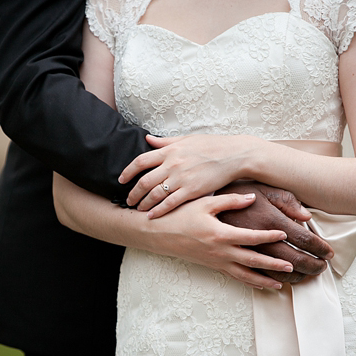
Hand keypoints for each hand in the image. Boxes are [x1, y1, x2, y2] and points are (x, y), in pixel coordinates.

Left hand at [119, 134, 252, 217]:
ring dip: (143, 203)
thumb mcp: (186, 139)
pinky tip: (152, 216)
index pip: (140, 161)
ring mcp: (181, 178)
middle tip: (127, 200)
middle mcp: (172, 164)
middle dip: (133, 193)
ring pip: (154, 194)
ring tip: (138, 209)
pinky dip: (158, 210)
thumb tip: (147, 139)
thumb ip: (165, 141)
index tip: (121, 180)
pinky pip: (170, 203)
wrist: (234, 155)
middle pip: (144, 181)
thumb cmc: (212, 145)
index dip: (127, 172)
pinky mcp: (192, 190)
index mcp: (169, 150)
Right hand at [146, 192, 295, 289]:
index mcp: (220, 234)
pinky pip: (234, 277)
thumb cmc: (180, 214)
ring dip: (264, 280)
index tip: (284, 234)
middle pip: (252, 261)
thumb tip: (253, 197)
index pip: (251, 237)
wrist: (158, 233)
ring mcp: (216, 261)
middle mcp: (220, 251)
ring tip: (282, 283)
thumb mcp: (205, 202)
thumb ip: (230, 200)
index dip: (268, 236)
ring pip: (244, 275)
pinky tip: (260, 285)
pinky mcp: (211, 266)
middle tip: (292, 266)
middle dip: (273, 265)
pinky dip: (249, 282)